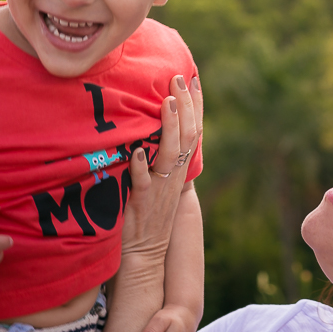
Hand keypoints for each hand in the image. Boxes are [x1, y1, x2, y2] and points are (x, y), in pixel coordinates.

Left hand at [119, 75, 202, 267]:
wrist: (145, 252)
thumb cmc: (148, 213)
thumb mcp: (161, 180)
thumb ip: (161, 155)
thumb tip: (155, 125)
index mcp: (180, 168)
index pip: (195, 131)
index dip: (196, 105)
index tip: (193, 79)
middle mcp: (175, 175)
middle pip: (187, 136)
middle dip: (185, 106)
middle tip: (178, 79)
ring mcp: (160, 188)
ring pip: (170, 154)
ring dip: (169, 127)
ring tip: (166, 102)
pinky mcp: (142, 203)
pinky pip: (143, 182)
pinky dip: (141, 166)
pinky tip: (136, 149)